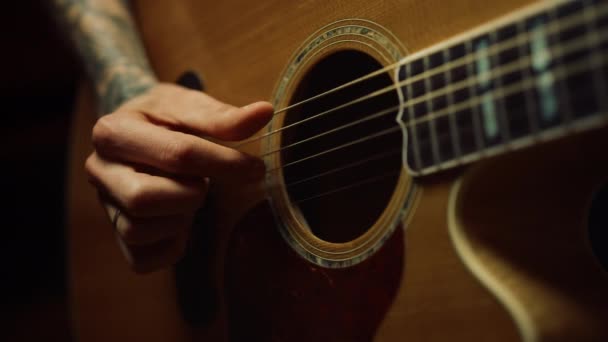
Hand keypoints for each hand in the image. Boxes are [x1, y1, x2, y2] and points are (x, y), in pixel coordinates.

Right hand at [85, 83, 272, 272]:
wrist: (136, 133)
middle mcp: (99, 171)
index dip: (225, 164)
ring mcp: (105, 207)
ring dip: (180, 218)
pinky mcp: (118, 237)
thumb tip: (265, 112)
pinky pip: (143, 259)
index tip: (256, 168)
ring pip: (139, 230)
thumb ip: (223, 116)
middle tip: (204, 182)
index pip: (177, 155)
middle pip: (144, 199)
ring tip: (189, 195)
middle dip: (189, 194)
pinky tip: (181, 218)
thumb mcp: (189, 106)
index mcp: (113, 132)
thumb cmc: (165, 118)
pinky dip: (172, 244)